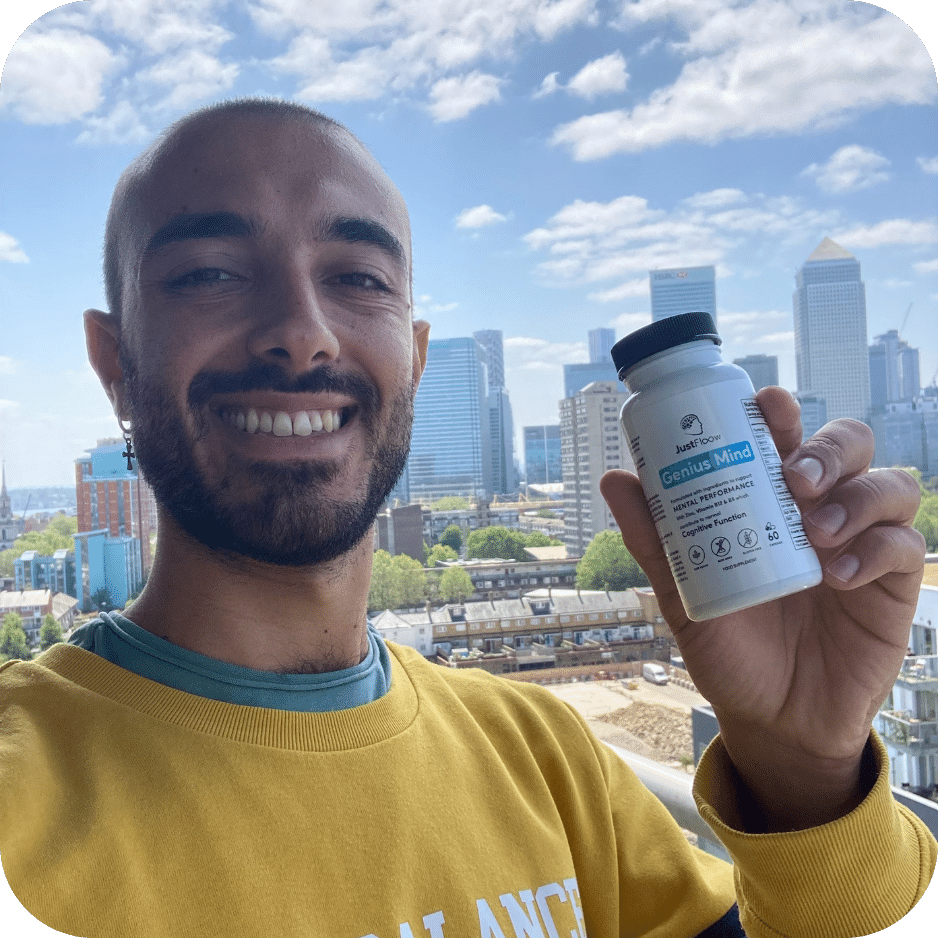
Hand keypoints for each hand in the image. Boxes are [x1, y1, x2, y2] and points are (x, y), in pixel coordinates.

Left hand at [600, 387, 925, 830]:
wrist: (770, 718)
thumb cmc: (728, 647)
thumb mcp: (683, 596)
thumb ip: (655, 541)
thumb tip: (614, 479)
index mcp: (769, 503)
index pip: (785, 440)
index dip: (781, 414)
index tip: (765, 404)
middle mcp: (819, 512)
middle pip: (848, 446)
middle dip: (826, 448)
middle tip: (794, 477)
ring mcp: (860, 544)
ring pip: (888, 484)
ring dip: (856, 496)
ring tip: (816, 529)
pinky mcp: (891, 584)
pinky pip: (903, 547)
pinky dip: (876, 550)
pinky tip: (839, 576)